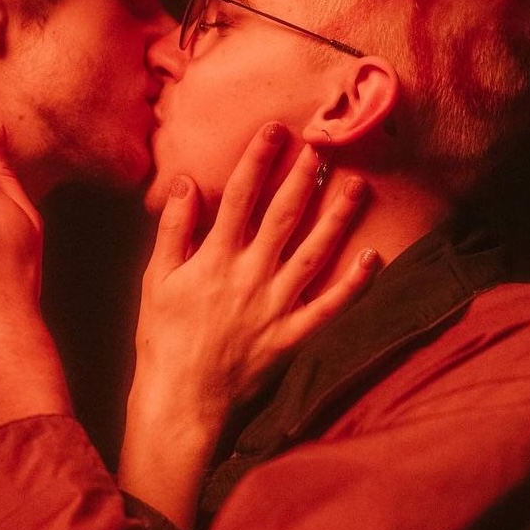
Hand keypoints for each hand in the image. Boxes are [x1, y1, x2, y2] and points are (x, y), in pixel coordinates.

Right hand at [119, 122, 376, 529]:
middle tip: (325, 146)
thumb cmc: (162, 338)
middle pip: (284, 218)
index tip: (276, 130)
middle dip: (304, 179)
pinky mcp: (291, 337)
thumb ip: (174, 229)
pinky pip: (328, 308)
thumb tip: (188, 183)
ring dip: (337, 219)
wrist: (180, 400)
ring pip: (313, 254)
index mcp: (215, 259)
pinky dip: (353, 285)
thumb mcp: (156, 279)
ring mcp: (275, 307)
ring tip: (358, 186)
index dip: (258, 160)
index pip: (240, 197)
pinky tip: (372, 258)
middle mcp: (250, 276)